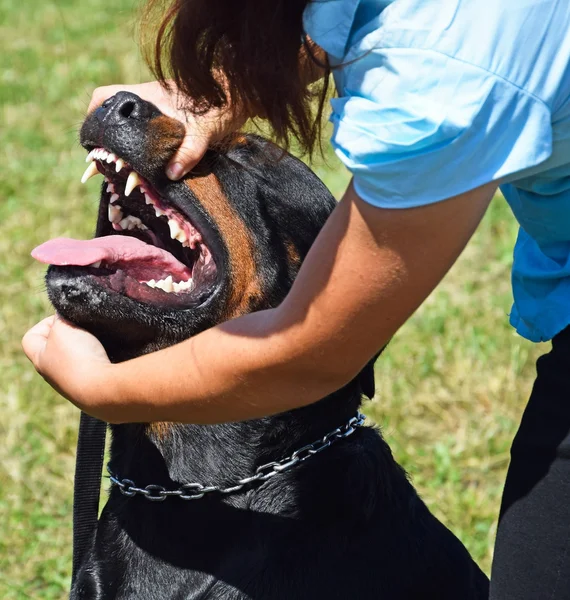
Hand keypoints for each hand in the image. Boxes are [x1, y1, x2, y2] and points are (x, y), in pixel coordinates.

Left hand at [22, 315, 114, 418]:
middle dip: (70, 333)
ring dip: (87, 345)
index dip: (45, 323)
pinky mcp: (93, 386)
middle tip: (82, 327)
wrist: (101, 388)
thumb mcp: (62, 326)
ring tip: (98, 339)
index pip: (32, 337)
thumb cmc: (78, 356)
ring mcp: (74, 382)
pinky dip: (100, 356)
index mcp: (40, 360)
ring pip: (77, 356)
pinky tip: (108, 351)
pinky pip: (94, 366)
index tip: (64, 319)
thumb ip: (60, 317)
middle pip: (56, 346)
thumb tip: (64, 314)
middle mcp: (54, 374)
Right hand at [88, 81, 243, 179]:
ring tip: (121, 173)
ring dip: (124, 148)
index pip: (104, 97)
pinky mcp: (171, 122)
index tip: (90, 141)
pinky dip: (141, 150)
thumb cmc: (221, 106)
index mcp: (146, 97)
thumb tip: (171, 174)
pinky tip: (145, 169)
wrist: (242, 96)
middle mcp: (148, 103)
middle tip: (103, 166)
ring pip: (130, 128)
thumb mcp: (203, 130)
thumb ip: (188, 152)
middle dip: (106, 142)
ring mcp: (158, 112)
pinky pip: (147, 135)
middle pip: (113, 118)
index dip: (91, 116)